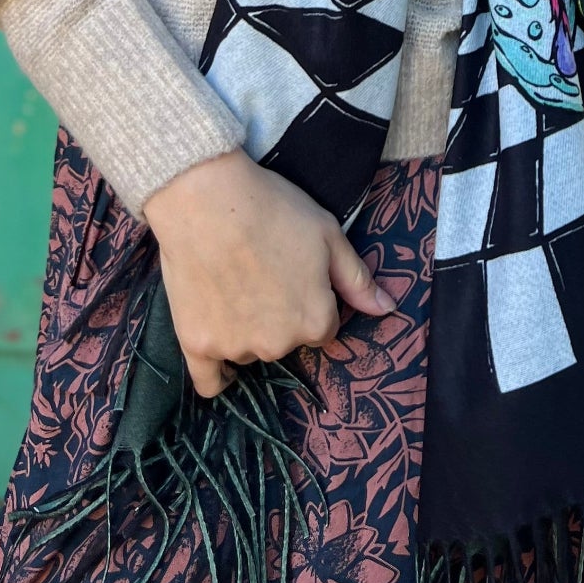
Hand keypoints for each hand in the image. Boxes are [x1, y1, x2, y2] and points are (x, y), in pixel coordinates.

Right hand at [142, 148, 395, 398]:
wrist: (206, 201)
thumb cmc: (273, 210)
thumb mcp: (329, 235)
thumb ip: (358, 280)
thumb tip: (387, 308)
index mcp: (316, 321)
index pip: (324, 327)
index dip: (313, 300)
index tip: (295, 274)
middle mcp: (278, 345)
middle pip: (286, 339)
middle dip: (280, 315)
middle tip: (262, 272)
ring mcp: (235, 349)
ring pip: (249, 350)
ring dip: (247, 330)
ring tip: (232, 282)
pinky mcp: (196, 346)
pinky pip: (210, 381)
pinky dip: (217, 372)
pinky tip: (217, 349)